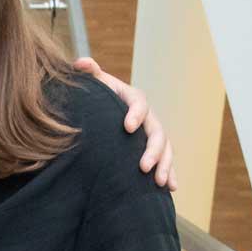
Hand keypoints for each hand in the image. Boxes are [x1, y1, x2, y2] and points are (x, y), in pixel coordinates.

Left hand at [74, 57, 177, 190]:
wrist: (103, 112)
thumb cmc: (98, 97)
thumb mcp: (94, 85)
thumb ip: (89, 73)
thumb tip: (81, 62)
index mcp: (133, 98)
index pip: (139, 102)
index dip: (135, 114)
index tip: (127, 127)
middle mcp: (148, 116)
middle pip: (157, 131)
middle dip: (152, 150)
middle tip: (142, 167)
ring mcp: (153, 134)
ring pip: (165, 149)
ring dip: (164, 165)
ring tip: (157, 182)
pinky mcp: (155, 150)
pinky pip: (166, 162)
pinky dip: (170, 174)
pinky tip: (170, 188)